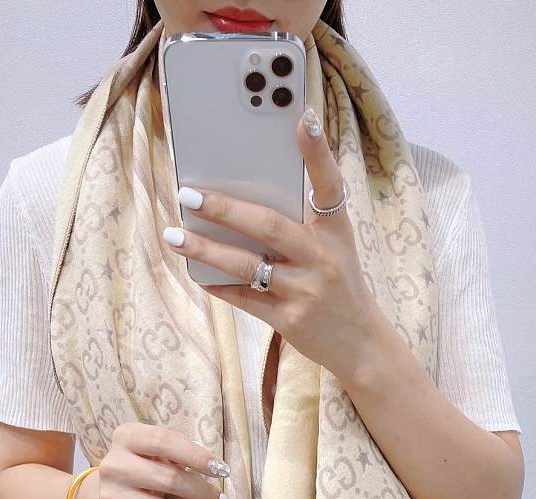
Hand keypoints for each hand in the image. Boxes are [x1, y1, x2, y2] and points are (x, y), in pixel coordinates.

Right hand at [75, 422, 229, 498]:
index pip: (165, 442)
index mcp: (126, 437)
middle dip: (203, 493)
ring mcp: (111, 497)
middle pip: (170, 480)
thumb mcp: (153, 450)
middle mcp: (114, 466)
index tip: (222, 470)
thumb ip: (178, 453)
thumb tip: (217, 471)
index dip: (197, 456)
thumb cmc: (141, 466)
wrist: (101, 493)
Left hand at [161, 105, 382, 383]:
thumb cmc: (340, 285)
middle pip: (269, 227)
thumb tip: (248, 195)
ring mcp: (306, 291)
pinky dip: (219, 286)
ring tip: (174, 236)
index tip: (304, 119)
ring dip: (207, 249)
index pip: (329, 185)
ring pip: (248, 266)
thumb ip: (302, 221)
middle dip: (225, 209)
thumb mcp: (335, 247)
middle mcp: (323, 258)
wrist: (361, 344)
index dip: (318, 152)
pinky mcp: (290, 320)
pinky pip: (245, 300)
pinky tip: (197, 274)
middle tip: (188, 194)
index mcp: (337, 232)